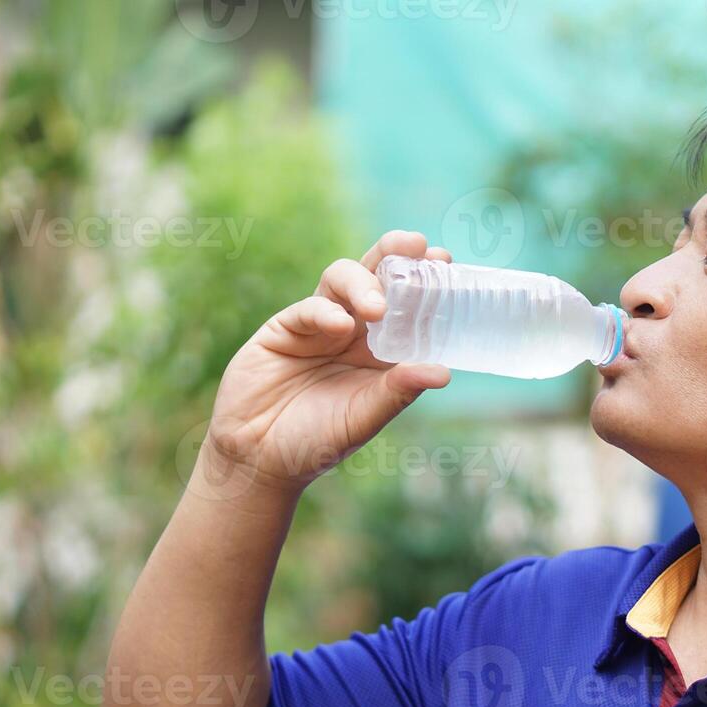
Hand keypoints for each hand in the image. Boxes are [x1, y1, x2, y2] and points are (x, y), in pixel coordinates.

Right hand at [201, 230, 451, 496]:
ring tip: (378, 308)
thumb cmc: (318, 442)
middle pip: (376, 275)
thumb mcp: (364, 417)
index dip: (426, 281)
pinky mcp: (283, 329)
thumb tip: (444, 373)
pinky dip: (326, 312)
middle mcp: (353, 330)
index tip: (446, 262)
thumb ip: (398, 391)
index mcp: (381, 350)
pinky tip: (340, 325)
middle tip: (418, 246)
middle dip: (395, 255)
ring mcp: (318, 325)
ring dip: (363, 284)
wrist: (260, 459)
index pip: (408, 305)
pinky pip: (307, 308)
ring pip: (342, 279)